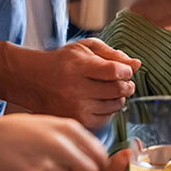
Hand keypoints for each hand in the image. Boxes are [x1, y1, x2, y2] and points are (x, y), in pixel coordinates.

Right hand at [13, 39, 141, 129]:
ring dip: (118, 98)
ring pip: (115, 106)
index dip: (126, 70)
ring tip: (108, 91)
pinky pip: (106, 119)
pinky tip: (100, 102)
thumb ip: (112, 54)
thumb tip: (137, 65)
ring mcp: (75, 108)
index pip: (115, 71)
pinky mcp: (75, 122)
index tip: (124, 70)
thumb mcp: (85, 48)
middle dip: (127, 85)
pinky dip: (108, 111)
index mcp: (78, 66)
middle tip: (123, 82)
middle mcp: (76, 89)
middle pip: (118, 90)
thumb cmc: (63, 62)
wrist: (33, 81)